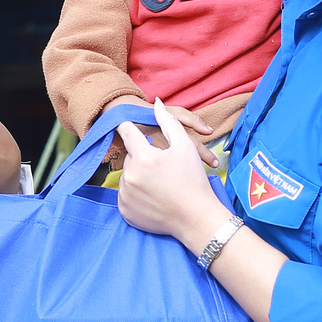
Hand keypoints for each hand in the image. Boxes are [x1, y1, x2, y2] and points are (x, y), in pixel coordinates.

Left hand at [115, 99, 230, 243]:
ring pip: (127, 175)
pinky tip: (153, 195)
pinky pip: (126, 195)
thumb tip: (156, 103)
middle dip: (142, 156)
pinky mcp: (125, 211)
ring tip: (159, 181)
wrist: (197, 219)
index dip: (130, 126)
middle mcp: (130, 176)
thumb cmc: (193, 180)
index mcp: (143, 157)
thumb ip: (168, 121)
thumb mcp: (185, 146)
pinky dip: (136, 193)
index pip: (127, 132)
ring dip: (138, 174)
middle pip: (130, 156)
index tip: (131, 125)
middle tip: (161, 165)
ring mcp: (125, 195)